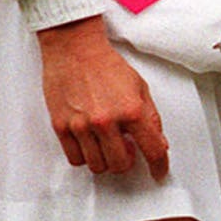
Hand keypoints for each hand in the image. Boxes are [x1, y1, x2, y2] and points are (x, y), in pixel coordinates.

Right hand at [37, 16, 169, 179]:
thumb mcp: (139, 87)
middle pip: (121, 165)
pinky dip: (85, 156)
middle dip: (127, 161)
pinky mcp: (62, 126)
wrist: (74, 49)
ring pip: (97, 166)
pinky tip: (89, 143)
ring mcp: (82, 125)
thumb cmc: (105, 65)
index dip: (159, 166)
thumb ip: (151, 117)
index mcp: (131, 110)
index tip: (158, 171)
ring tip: (106, 144)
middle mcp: (106, 121)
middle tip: (126, 149)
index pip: (152, 151)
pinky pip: (75, 158)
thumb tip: (158, 142)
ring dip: (105, 159)